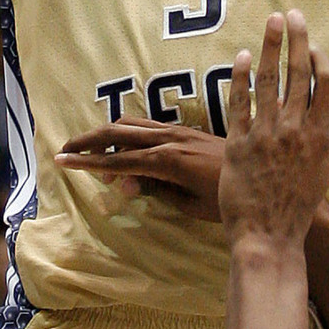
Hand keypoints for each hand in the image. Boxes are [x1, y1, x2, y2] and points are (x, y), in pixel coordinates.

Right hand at [57, 121, 225, 218]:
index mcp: (168, 160)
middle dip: (88, 140)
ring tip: (89, 151)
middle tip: (64, 150)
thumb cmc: (232, 201)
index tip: (61, 161)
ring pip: (132, 124)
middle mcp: (170, 139)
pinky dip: (127, 134)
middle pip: (118, 132)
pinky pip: (148, 126)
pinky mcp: (187, 130)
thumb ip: (155, 190)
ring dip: (106, 134)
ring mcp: (179, 131)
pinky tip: (121, 145)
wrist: (268, 179)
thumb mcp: (191, 205)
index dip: (87, 162)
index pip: (117, 160)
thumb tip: (124, 183)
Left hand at [219, 12, 328, 255]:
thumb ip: (316, 140)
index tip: (314, 43)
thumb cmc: (295, 209)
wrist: (270, 236)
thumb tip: (315, 117)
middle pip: (298, 73)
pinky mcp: (238, 144)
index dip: (320, 58)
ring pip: (270, 80)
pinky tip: (244, 57)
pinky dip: (242, 77)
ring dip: (271, 46)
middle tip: (293, 14)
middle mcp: (294, 130)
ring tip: (272, 22)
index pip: (326, 83)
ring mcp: (265, 135)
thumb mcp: (318, 172)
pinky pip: (240, 102)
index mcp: (319, 136)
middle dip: (297, 39)